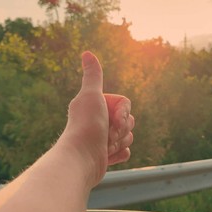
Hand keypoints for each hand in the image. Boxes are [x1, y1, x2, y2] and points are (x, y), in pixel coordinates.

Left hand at [59, 51, 133, 186]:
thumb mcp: (91, 95)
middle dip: (122, 129)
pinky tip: (107, 156)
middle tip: (107, 134)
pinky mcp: (108, 155)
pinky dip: (119, 154)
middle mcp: (100, 121)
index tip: (113, 119)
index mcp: (97, 106)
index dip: (123, 113)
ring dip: (120, 142)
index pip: (125, 105)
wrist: (82, 158)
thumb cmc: (86, 125)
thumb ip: (93, 75)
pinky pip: (126, 151)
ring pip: (129, 136)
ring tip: (104, 146)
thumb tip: (87, 52)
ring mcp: (104, 139)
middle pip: (130, 120)